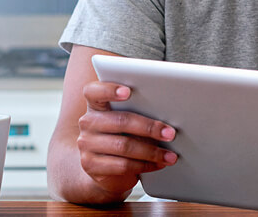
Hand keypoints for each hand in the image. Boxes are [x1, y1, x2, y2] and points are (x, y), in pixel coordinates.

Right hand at [76, 80, 177, 195]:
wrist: (105, 167)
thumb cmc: (124, 135)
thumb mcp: (129, 120)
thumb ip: (141, 110)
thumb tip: (169, 113)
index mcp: (97, 105)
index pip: (94, 91)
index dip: (109, 89)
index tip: (128, 91)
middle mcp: (88, 122)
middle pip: (121, 121)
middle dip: (150, 128)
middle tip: (171, 134)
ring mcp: (86, 145)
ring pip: (124, 146)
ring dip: (152, 151)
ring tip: (170, 155)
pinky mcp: (91, 166)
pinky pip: (122, 165)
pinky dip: (145, 165)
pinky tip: (158, 164)